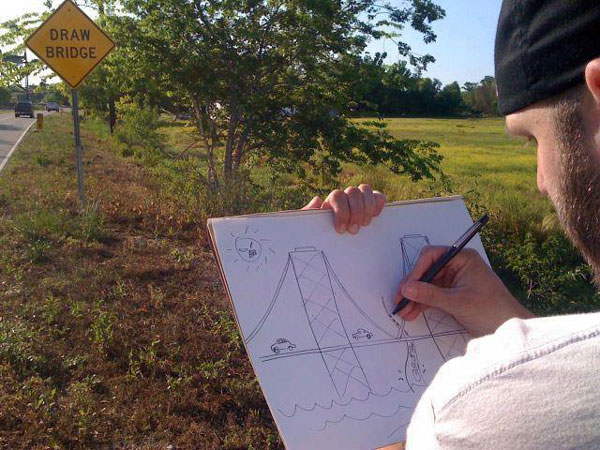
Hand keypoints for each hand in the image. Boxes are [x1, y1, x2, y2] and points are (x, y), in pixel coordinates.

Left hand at [302, 185, 385, 233]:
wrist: (329, 242)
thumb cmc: (321, 234)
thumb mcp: (311, 227)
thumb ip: (307, 214)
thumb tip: (317, 199)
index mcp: (331, 202)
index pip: (337, 196)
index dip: (341, 211)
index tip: (340, 230)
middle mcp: (345, 197)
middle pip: (353, 191)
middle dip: (356, 212)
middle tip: (353, 231)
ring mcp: (359, 199)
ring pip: (365, 190)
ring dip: (367, 207)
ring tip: (365, 224)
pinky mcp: (372, 205)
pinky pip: (378, 196)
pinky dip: (379, 203)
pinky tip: (375, 216)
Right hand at [396, 246, 534, 336]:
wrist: (511, 331)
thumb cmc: (492, 311)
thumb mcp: (458, 302)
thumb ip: (431, 295)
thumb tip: (406, 289)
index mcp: (463, 259)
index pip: (432, 256)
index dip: (416, 271)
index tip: (406, 288)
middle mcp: (457, 266)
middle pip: (427, 270)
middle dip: (413, 287)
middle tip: (400, 301)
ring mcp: (455, 280)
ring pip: (427, 284)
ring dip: (415, 297)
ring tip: (404, 312)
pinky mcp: (453, 294)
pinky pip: (433, 295)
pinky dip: (423, 303)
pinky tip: (413, 312)